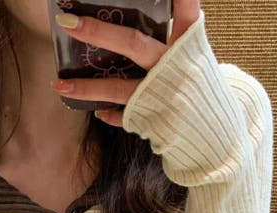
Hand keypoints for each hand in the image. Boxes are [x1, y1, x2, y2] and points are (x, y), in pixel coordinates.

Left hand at [50, 0, 201, 128]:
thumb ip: (175, 34)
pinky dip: (110, 114)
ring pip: (119, 88)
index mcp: (189, 44)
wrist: (218, 136)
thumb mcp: (195, 56)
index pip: (184, 9)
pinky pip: (125, 116)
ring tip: (58, 83)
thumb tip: (136, 17)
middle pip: (133, 44)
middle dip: (98, 32)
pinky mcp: (155, 121)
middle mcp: (175, 66)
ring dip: (86, 86)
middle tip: (67, 22)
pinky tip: (97, 111)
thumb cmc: (199, 88)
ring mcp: (163, 96)